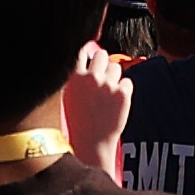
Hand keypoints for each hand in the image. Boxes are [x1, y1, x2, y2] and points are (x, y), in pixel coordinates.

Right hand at [62, 41, 132, 178]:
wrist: (91, 145)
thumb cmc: (78, 121)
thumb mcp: (68, 95)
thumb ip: (75, 75)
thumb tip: (85, 53)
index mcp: (73, 78)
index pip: (81, 50)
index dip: (87, 54)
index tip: (89, 59)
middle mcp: (90, 78)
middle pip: (102, 54)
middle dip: (102, 64)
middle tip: (100, 78)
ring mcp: (108, 85)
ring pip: (116, 67)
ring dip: (113, 77)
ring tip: (106, 95)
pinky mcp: (123, 94)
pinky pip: (127, 82)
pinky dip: (124, 90)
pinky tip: (115, 103)